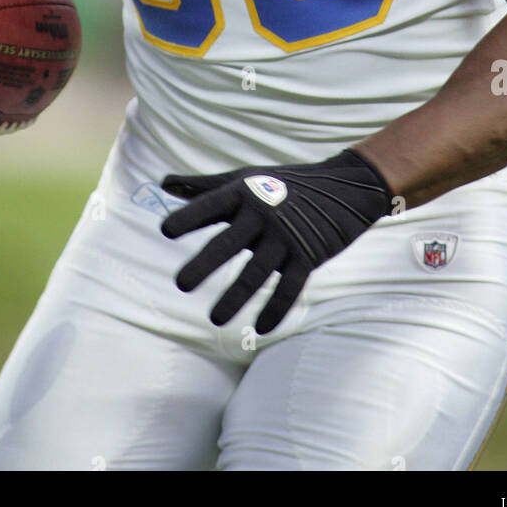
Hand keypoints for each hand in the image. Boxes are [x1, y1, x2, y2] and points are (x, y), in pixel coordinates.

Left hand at [160, 149, 391, 333]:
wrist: (344, 186)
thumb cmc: (283, 183)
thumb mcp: (244, 179)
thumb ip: (204, 186)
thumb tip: (163, 183)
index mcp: (244, 193)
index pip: (211, 205)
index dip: (189, 217)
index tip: (166, 231)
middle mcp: (263, 213)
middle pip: (229, 243)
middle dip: (205, 263)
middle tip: (181, 284)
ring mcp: (286, 236)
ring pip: (257, 272)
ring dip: (235, 297)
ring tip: (215, 318)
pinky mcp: (308, 255)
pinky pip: (289, 287)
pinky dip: (275, 308)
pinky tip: (260, 327)